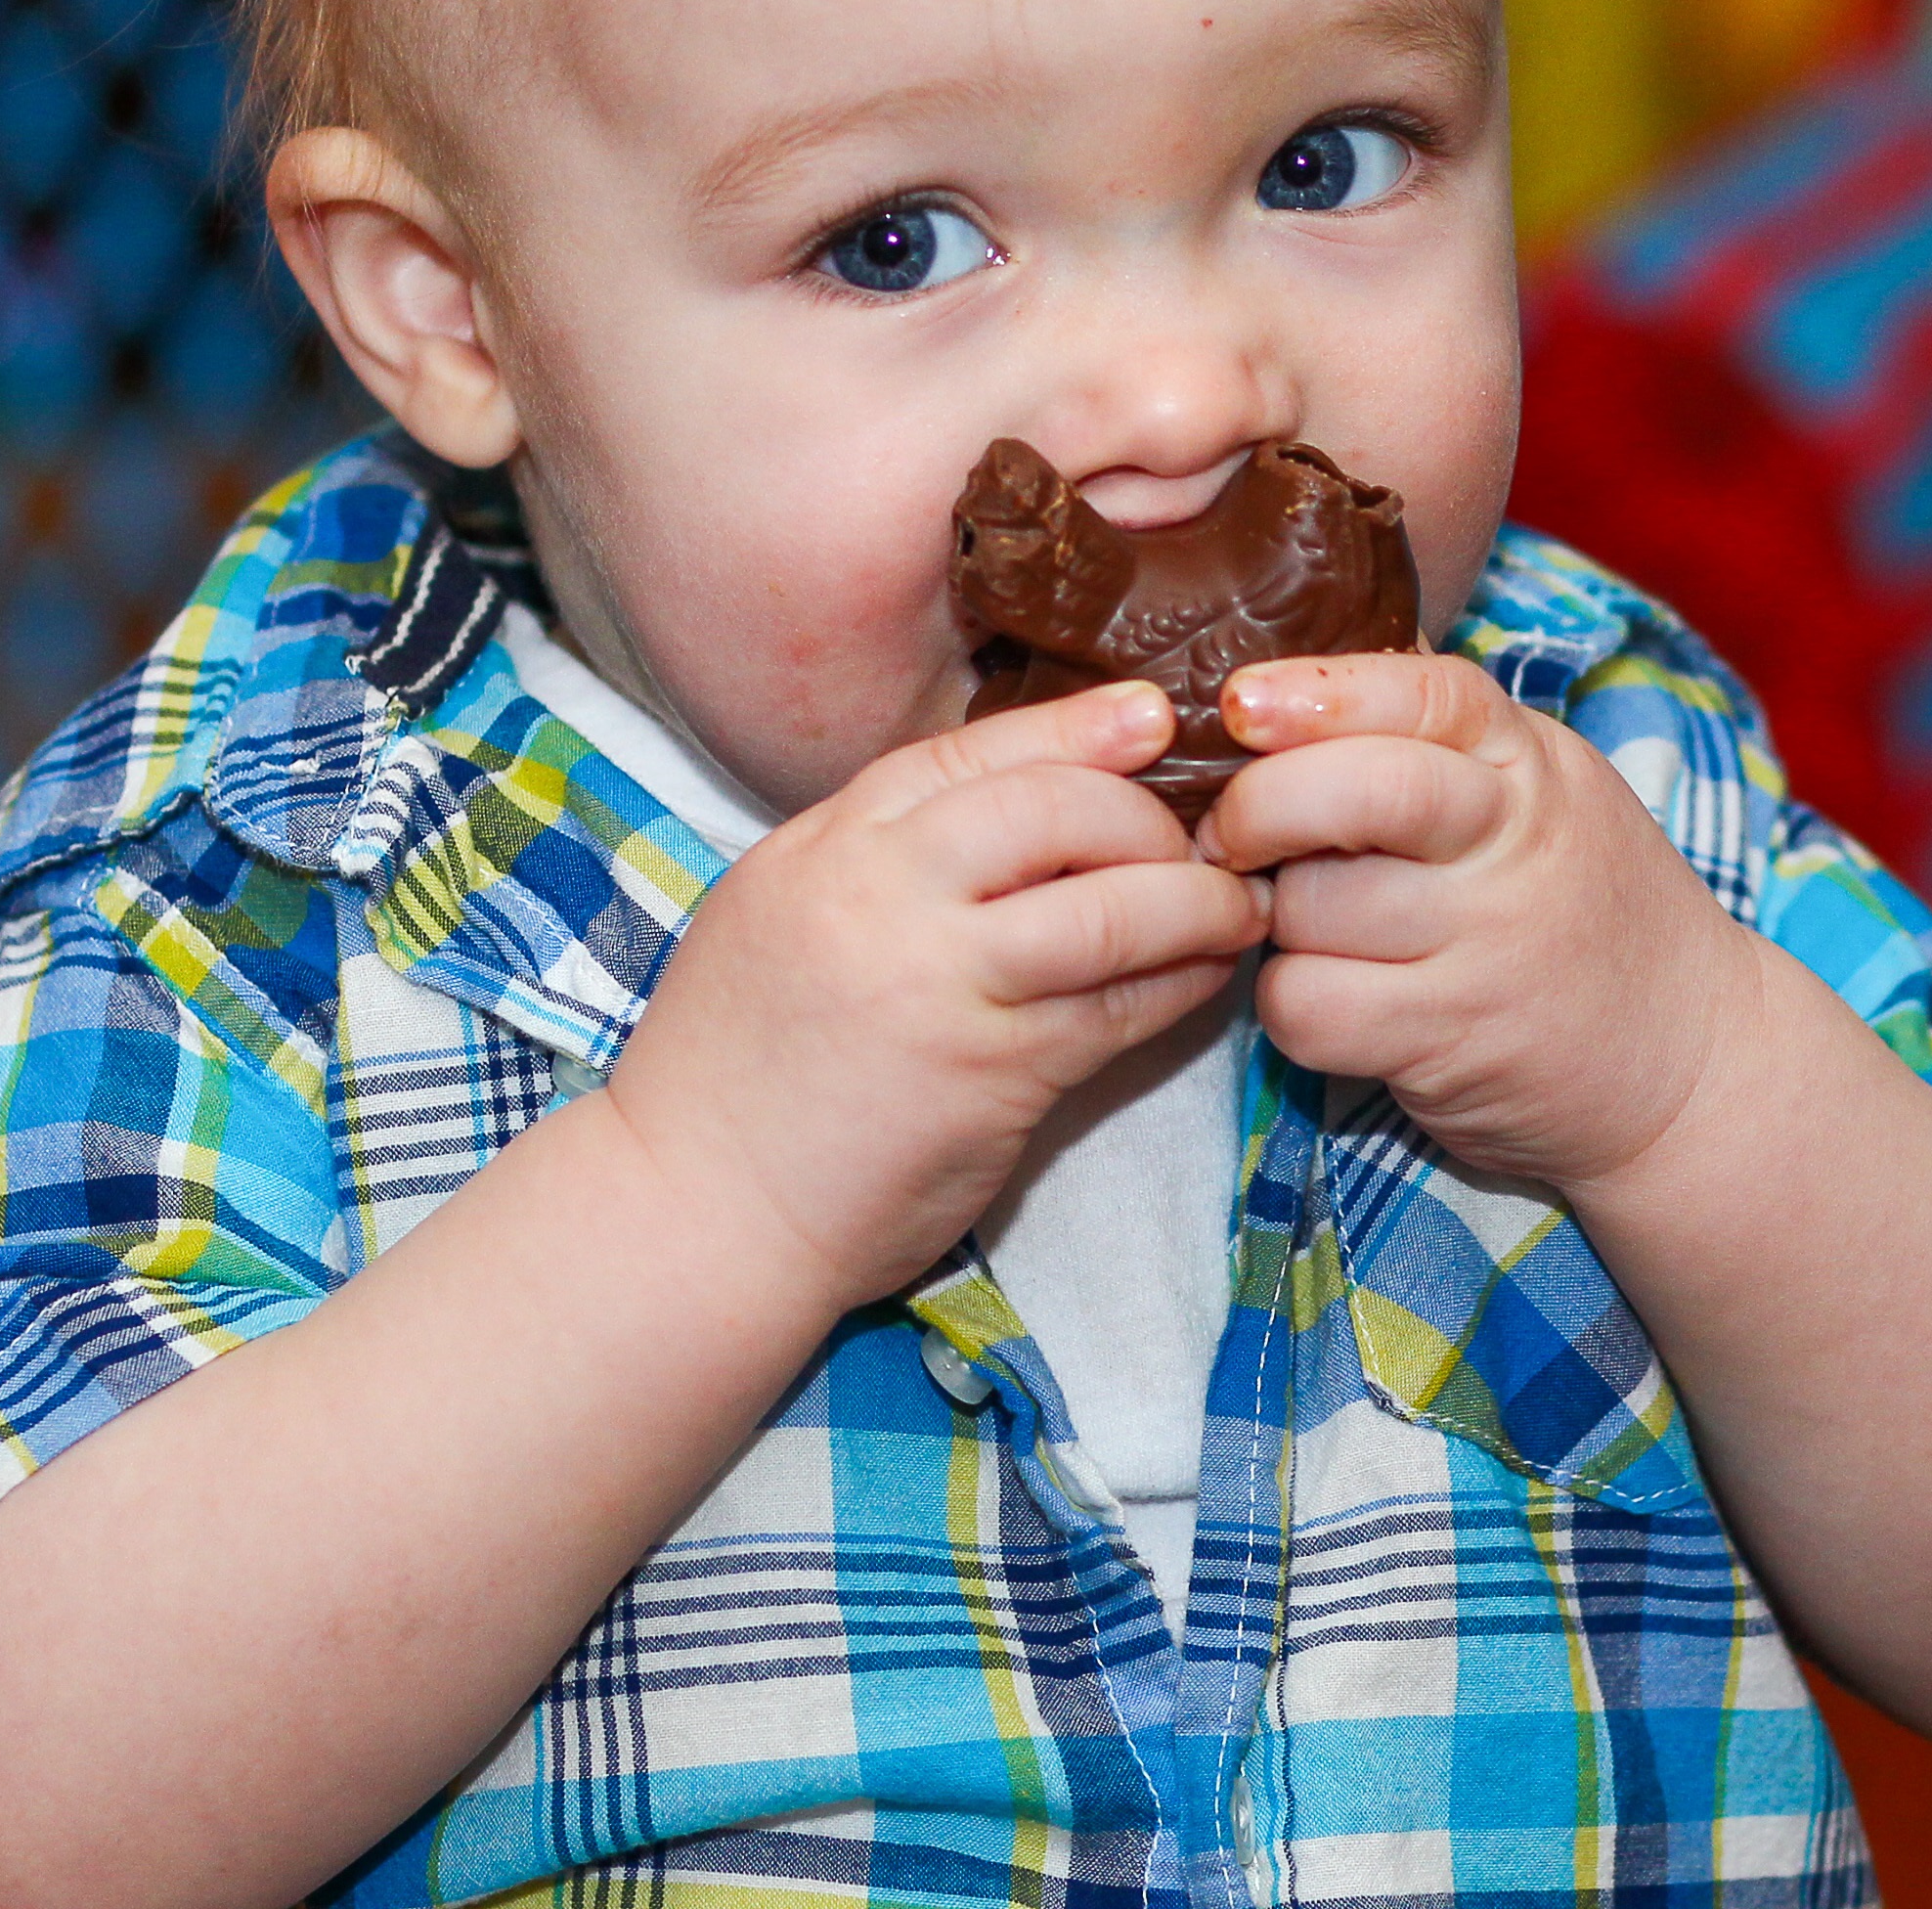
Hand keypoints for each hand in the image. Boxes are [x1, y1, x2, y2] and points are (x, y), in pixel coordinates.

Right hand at [600, 682, 1266, 1314]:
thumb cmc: (736, 1073)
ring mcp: (939, 984)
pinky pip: (1117, 1007)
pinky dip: (1180, 982)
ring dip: (1195, 900)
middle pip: (1054, 806)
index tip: (1149, 718)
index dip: (1075, 728)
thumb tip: (1008, 817)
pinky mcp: (991, 1074)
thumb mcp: (775, 917)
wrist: (694, 1213)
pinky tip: (1206, 975)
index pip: (970, 751)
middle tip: (1197, 836)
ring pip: (1109, 906)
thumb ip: (874, 862)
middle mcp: (879, 896)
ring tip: (1237, 905)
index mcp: (823, 846)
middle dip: (1146, 814)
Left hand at [1202, 654, 1769, 1194]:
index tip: (1241, 703)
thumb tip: (1299, 664)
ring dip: (1277, 917)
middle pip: (1363, 793)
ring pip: (1312, 906)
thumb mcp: (1546, 787)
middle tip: (1229, 832)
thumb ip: (1440, 734)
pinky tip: (1332, 995)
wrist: (1693, 1063)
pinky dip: (1293, 1002)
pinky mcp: (1450, 1043)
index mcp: (1531, 766)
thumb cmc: (1583, 906)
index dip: (1321, 692)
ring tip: (1315, 924)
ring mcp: (1488, 950)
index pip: (1428, 695)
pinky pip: (1308, 1005)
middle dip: (1263, 802)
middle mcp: (1516, 847)